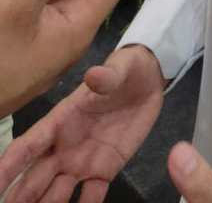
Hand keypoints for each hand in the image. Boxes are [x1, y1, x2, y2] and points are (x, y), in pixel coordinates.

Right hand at [0, 43, 164, 201]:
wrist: (150, 80)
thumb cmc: (127, 70)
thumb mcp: (119, 68)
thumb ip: (106, 76)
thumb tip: (93, 75)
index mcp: (60, 121)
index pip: (27, 147)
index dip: (7, 167)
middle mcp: (64, 148)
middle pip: (34, 180)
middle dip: (18, 199)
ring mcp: (82, 163)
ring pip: (55, 195)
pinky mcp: (105, 171)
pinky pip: (90, 198)